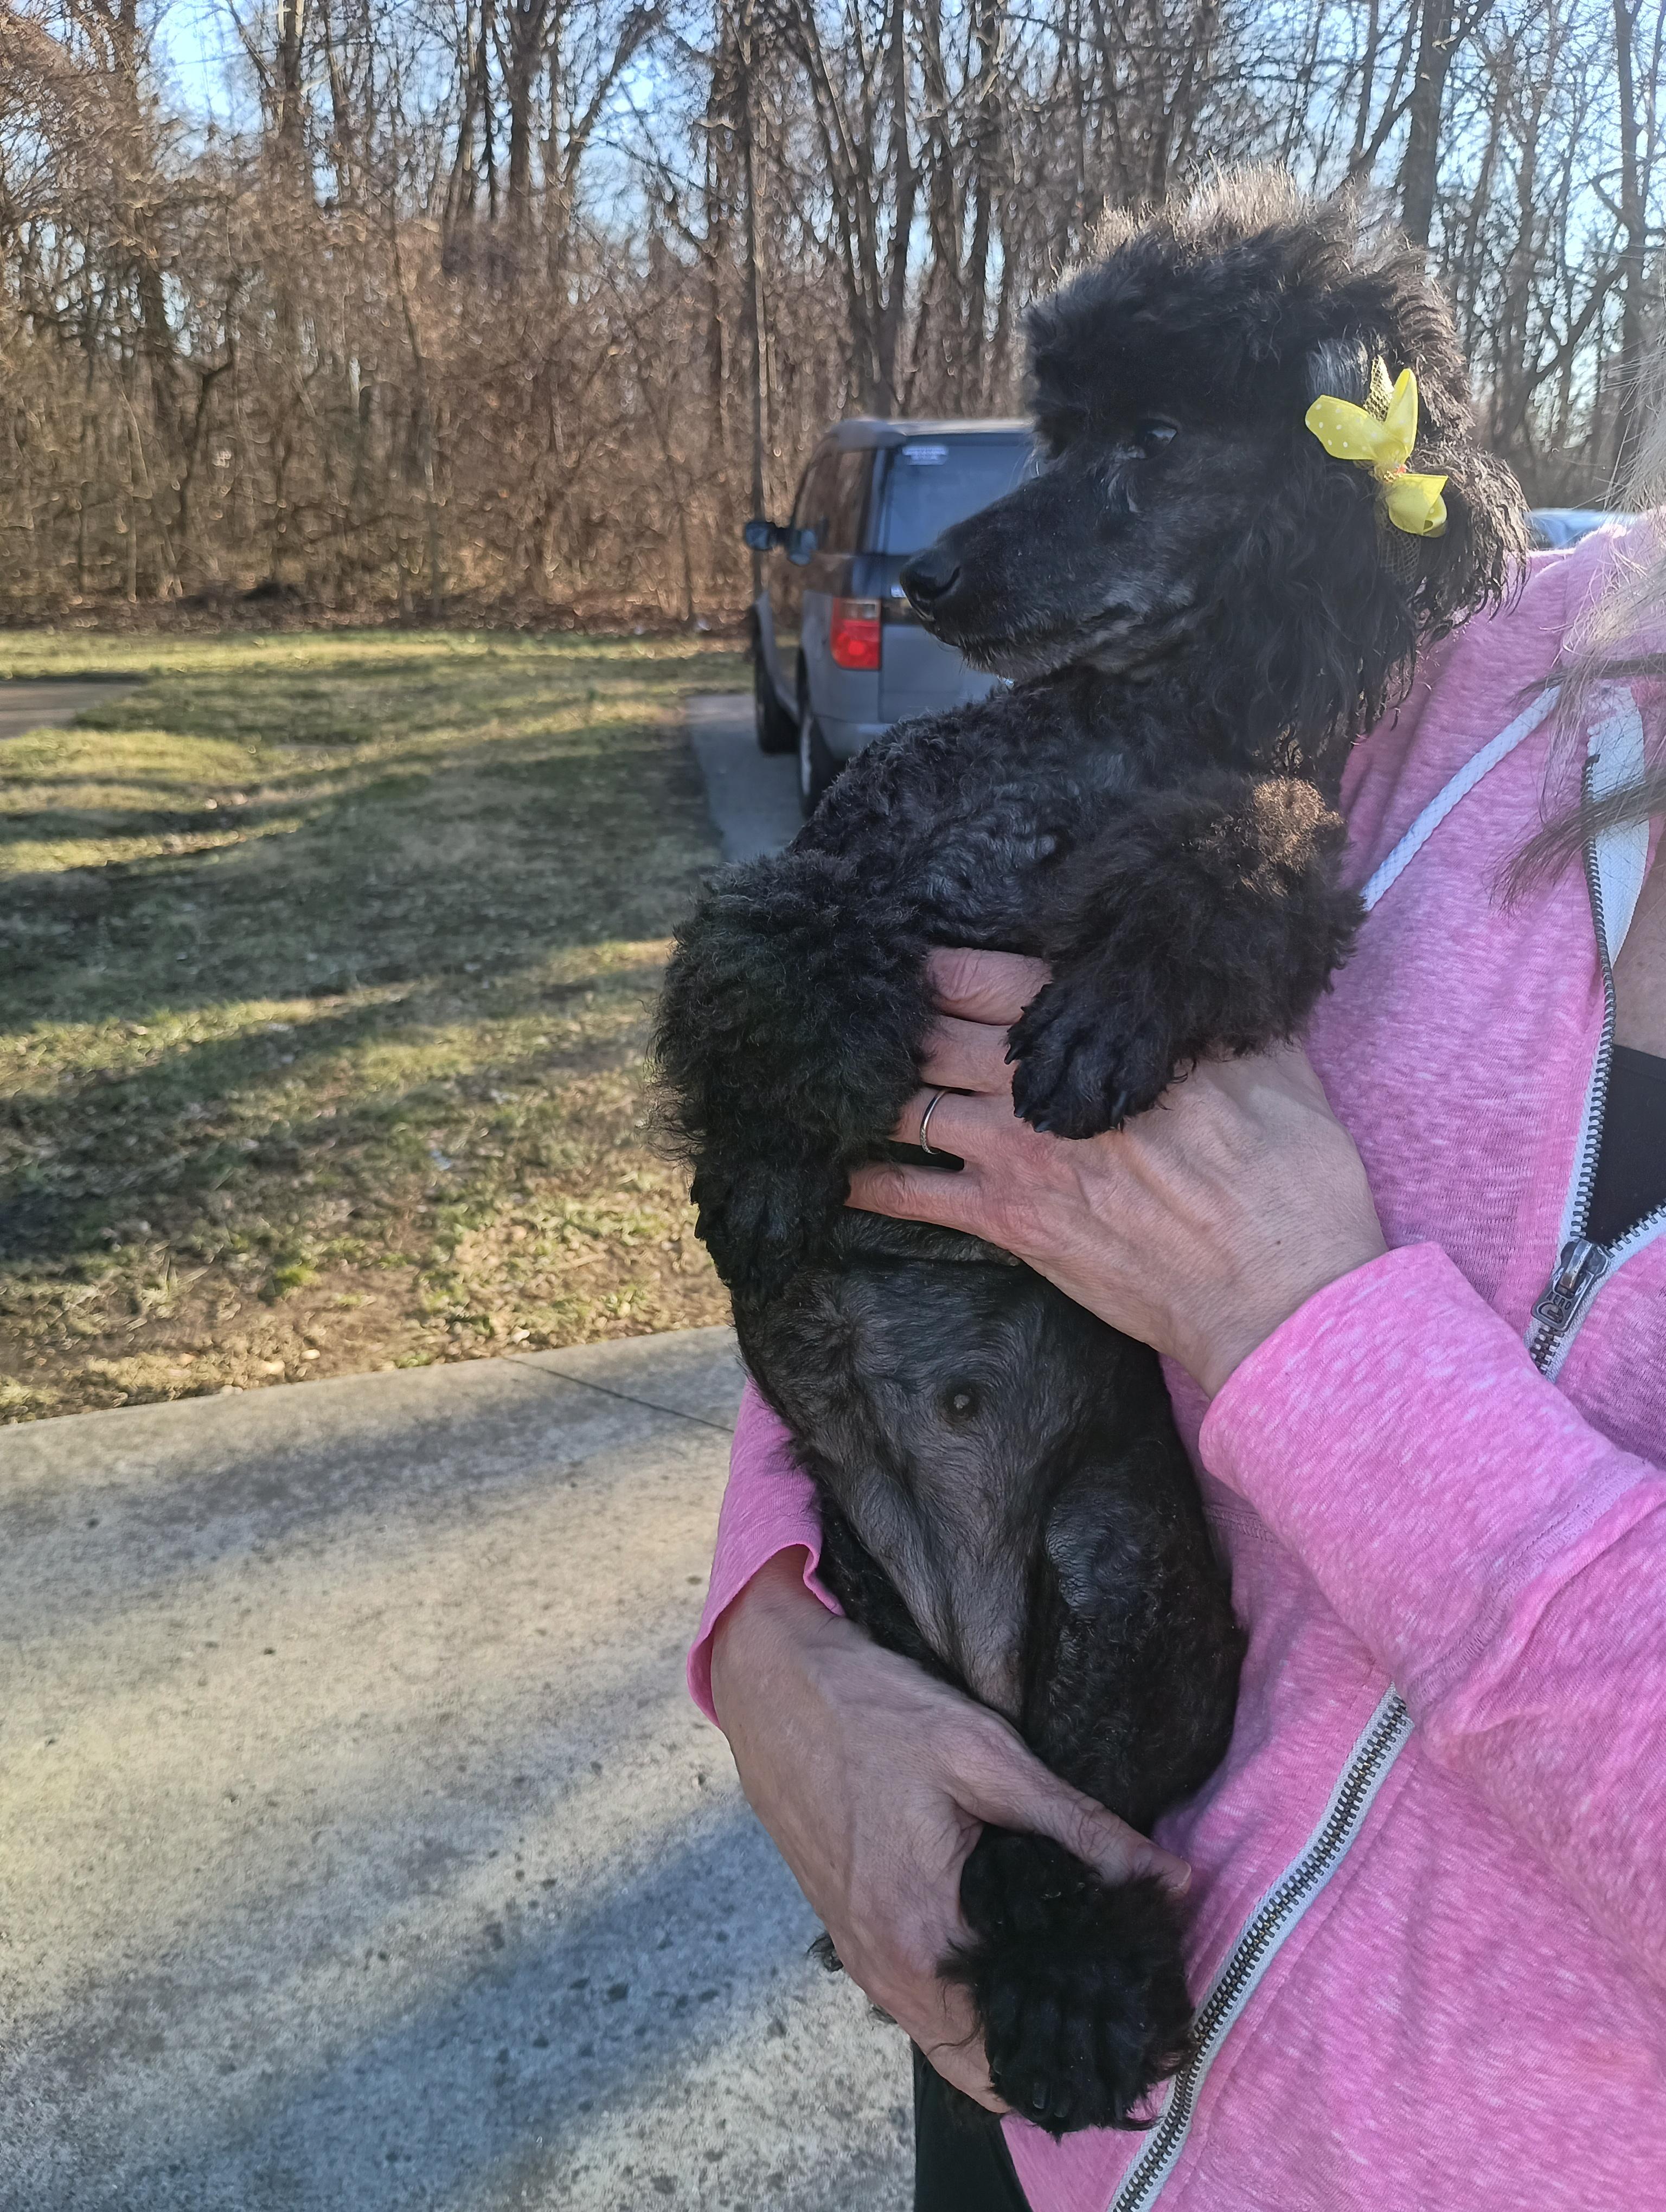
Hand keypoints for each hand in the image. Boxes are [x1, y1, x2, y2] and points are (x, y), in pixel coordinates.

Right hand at [709, 1554, 1189, 2108]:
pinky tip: (1016, 1960)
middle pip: (982, 2067)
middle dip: (1053, 2061)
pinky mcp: (850, 1931)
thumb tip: (1174, 1882)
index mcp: (922, 1937)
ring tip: (1085, 1996)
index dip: (1083, 2060)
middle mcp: (885, 1968)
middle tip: (1126, 2028)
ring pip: (948, 2038)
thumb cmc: (875, 1713)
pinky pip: (920, 2001)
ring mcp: (860, 1955)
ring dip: (1010, 2036)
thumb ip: (1082, 1828)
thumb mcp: (987, 1756)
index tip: (1145, 2048)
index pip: (1012, 2058)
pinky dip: (969, 2005)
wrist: (774, 1688)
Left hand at [850, 948, 1386, 1397]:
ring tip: (834, 1078)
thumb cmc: (1289, 1179)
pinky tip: (840, 1173)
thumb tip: (1213, 978)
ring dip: (868, 1089)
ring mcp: (1018, 1155)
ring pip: (911, 1103)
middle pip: (936, 1033)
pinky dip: (870, 1180)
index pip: (994, 978)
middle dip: (895, 1019)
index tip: (916, 959)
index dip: (946, 967)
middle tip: (857, 1010)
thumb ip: (1220, 1018)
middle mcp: (1044, 1087)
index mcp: (1104, 1035)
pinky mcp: (1011, 1223)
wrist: (1276, 1290)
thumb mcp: (1274, 1067)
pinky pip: (915, 1194)